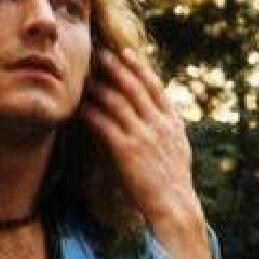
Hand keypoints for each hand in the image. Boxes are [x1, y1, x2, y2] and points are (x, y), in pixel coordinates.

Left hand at [80, 47, 202, 229]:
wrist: (175, 205)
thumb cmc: (175, 182)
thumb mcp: (180, 149)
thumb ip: (169, 129)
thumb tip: (160, 115)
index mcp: (173, 123)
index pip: (155, 87)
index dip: (140, 67)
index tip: (126, 52)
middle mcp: (159, 124)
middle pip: (134, 88)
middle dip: (116, 68)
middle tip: (100, 54)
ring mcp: (143, 136)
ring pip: (117, 102)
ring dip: (99, 86)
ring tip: (84, 77)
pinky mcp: (126, 150)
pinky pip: (104, 124)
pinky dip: (90, 112)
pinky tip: (79, 106)